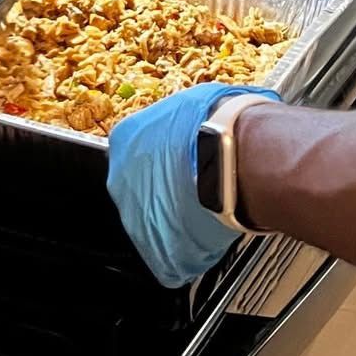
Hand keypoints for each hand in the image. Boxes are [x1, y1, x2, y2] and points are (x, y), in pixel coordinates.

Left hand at [107, 81, 276, 286]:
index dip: (165, 158)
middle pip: (140, 188)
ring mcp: (135, 216)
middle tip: (196, 186)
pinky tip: (207, 235)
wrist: (235, 156)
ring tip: (206, 211)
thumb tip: (196, 118)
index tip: (182, 160)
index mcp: (126, 138)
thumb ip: (180, 120)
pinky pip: (168, 254)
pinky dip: (186, 251)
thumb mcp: (193, 102)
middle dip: (165, 190)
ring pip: (153, 222)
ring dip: (176, 220)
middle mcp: (121, 178)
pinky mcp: (157, 247)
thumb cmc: (220, 123)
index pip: (137, 152)